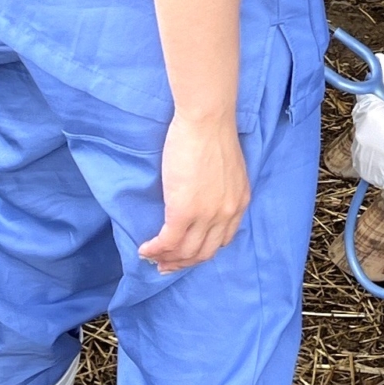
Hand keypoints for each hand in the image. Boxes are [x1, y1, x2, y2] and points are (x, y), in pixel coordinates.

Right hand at [140, 112, 250, 273]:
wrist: (207, 119)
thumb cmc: (213, 133)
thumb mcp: (228, 169)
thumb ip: (220, 189)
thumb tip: (202, 199)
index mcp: (238, 202)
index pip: (222, 240)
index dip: (202, 251)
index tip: (187, 253)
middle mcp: (226, 214)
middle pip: (204, 252)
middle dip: (183, 262)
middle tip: (166, 265)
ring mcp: (206, 215)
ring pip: (185, 251)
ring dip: (167, 259)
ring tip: (152, 258)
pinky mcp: (183, 211)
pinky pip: (167, 242)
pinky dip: (155, 249)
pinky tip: (145, 249)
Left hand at [350, 56, 383, 227]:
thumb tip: (380, 60)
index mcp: (369, 114)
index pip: (364, 94)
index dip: (376, 94)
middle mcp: (359, 132)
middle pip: (364, 114)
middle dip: (377, 114)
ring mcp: (358, 151)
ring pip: (365, 133)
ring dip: (376, 132)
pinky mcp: (361, 167)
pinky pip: (365, 151)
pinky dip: (375, 149)